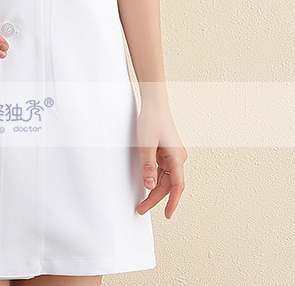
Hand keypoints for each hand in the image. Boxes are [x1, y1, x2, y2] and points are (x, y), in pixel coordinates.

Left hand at [135, 102, 187, 218]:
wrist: (154, 104)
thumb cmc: (152, 120)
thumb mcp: (146, 145)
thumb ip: (147, 166)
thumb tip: (149, 186)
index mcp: (177, 157)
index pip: (177, 186)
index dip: (173, 202)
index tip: (167, 215)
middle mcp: (178, 158)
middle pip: (169, 184)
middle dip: (156, 198)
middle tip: (142, 208)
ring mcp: (172, 155)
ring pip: (165, 179)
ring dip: (154, 189)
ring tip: (142, 201)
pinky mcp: (166, 152)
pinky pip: (161, 170)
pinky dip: (154, 178)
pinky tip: (146, 184)